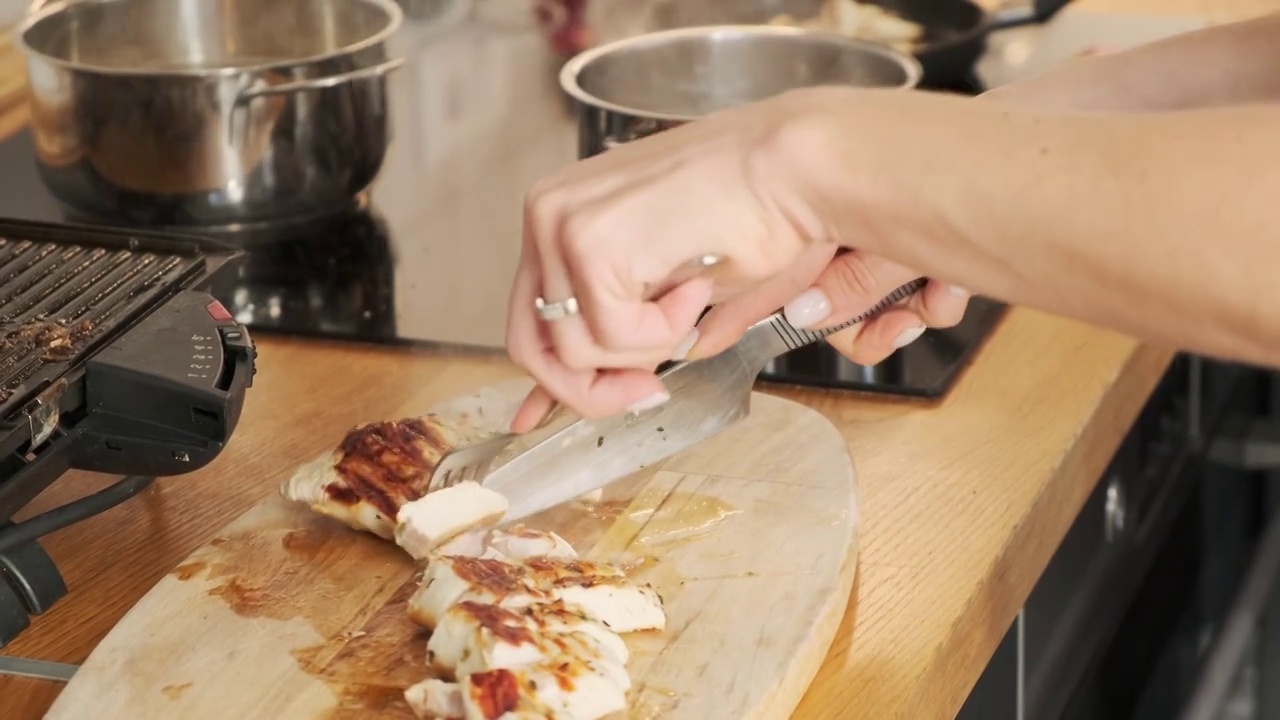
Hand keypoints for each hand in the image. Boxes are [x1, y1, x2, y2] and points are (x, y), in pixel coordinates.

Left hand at [505, 88, 973, 429]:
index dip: (555, 380)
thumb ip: (630, 338)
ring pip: (576, 352)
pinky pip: (612, 337)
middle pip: (531, 345)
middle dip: (594, 388)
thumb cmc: (756, 214)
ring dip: (648, 347)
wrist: (796, 168)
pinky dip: (665, 331)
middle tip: (649, 392)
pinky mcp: (588, 242)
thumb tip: (618, 389)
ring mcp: (560, 223)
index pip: (530, 317)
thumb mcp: (674, 292)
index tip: (578, 409)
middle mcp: (547, 213)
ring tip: (694, 298)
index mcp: (562, 215)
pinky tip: (698, 285)